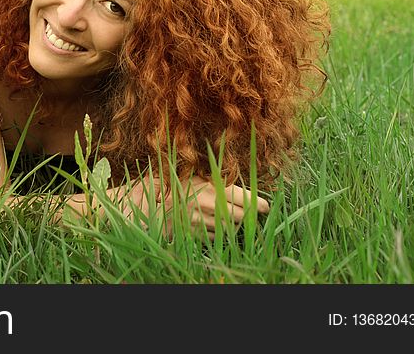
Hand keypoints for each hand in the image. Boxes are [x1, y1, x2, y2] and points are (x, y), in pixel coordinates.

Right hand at [124, 174, 270, 239]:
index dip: (257, 203)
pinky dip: (219, 233)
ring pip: (229, 228)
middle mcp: (206, 205)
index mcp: (209, 187)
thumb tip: (243, 186)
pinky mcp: (194, 234)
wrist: (149, 204)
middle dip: (247, 215)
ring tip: (232, 218)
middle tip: (251, 213)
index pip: (242, 198)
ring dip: (234, 225)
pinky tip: (214, 225)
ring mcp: (200, 222)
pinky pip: (215, 237)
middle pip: (240, 215)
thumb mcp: (196, 176)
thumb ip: (218, 180)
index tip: (264, 206)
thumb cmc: (176, 185)